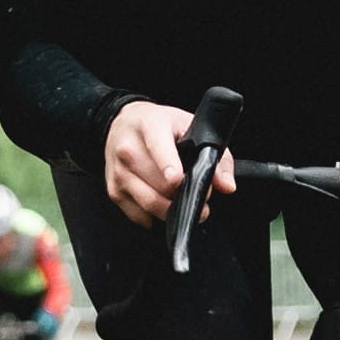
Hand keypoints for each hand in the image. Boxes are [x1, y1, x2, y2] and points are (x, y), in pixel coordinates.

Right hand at [101, 99, 219, 223]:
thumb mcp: (191, 127)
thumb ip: (216, 156)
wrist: (124, 122)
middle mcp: (128, 148)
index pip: (158, 148)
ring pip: (148, 203)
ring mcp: (118, 171)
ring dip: (172, 211)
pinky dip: (156, 217)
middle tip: (202, 197)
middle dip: (184, 195)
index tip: (177, 180)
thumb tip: (226, 186)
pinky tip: (164, 204)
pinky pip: (139, 215)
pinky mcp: (113, 190)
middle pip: (158, 184)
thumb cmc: (161, 125)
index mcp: (150, 126)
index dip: (168, 166)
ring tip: (188, 206)